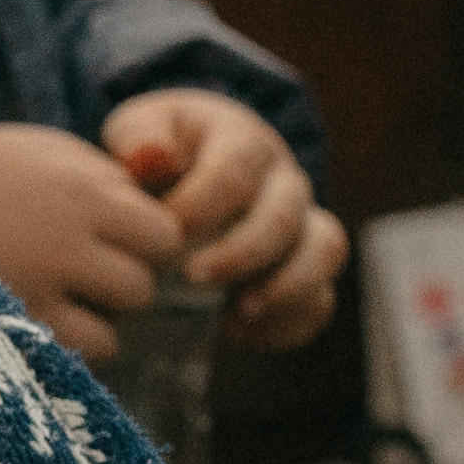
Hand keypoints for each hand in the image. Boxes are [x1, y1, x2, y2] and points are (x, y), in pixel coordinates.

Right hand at [0, 123, 182, 360]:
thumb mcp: (37, 150)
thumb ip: (99, 175)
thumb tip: (154, 208)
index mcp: (82, 184)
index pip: (162, 228)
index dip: (143, 239)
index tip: (113, 240)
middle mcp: (74, 231)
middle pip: (151, 272)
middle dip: (126, 273)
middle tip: (87, 271)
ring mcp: (47, 278)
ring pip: (124, 314)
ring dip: (102, 311)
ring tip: (63, 296)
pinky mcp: (20, 317)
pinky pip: (90, 346)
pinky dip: (75, 339)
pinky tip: (43, 318)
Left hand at [100, 91, 346, 351]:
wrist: (184, 171)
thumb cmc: (158, 154)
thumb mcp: (138, 132)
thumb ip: (139, 141)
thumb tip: (150, 156)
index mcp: (242, 141)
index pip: (237, 171)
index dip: (203, 205)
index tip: (167, 232)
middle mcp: (283, 180)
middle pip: (285, 216)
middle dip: (241, 253)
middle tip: (192, 277)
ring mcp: (303, 223)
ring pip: (325, 250)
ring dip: (286, 288)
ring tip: (239, 315)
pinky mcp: (306, 267)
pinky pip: (320, 299)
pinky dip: (288, 322)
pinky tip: (239, 332)